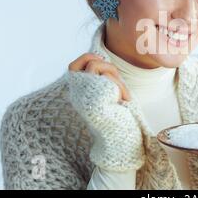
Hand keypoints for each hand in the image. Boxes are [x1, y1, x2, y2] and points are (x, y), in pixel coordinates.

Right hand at [67, 52, 144, 170]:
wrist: (122, 139)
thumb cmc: (119, 119)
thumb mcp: (108, 94)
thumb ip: (102, 79)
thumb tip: (100, 59)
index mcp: (79, 94)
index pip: (73, 67)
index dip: (87, 58)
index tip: (103, 62)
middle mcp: (77, 93)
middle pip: (85, 61)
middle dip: (103, 63)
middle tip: (115, 78)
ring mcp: (83, 94)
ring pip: (97, 65)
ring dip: (115, 76)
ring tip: (122, 94)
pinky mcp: (93, 97)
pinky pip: (107, 76)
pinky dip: (119, 85)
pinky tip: (124, 100)